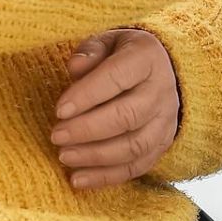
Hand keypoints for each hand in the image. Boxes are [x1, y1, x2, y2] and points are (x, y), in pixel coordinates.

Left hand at [51, 30, 179, 189]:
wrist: (164, 71)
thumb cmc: (124, 55)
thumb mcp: (109, 41)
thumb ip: (90, 51)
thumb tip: (75, 67)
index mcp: (146, 58)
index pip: (116, 77)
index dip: (87, 95)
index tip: (59, 110)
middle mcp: (161, 91)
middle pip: (126, 116)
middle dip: (87, 130)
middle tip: (56, 135)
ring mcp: (165, 121)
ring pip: (133, 146)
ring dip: (95, 156)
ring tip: (63, 156)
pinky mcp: (161, 145)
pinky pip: (136, 167)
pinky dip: (106, 177)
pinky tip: (78, 179)